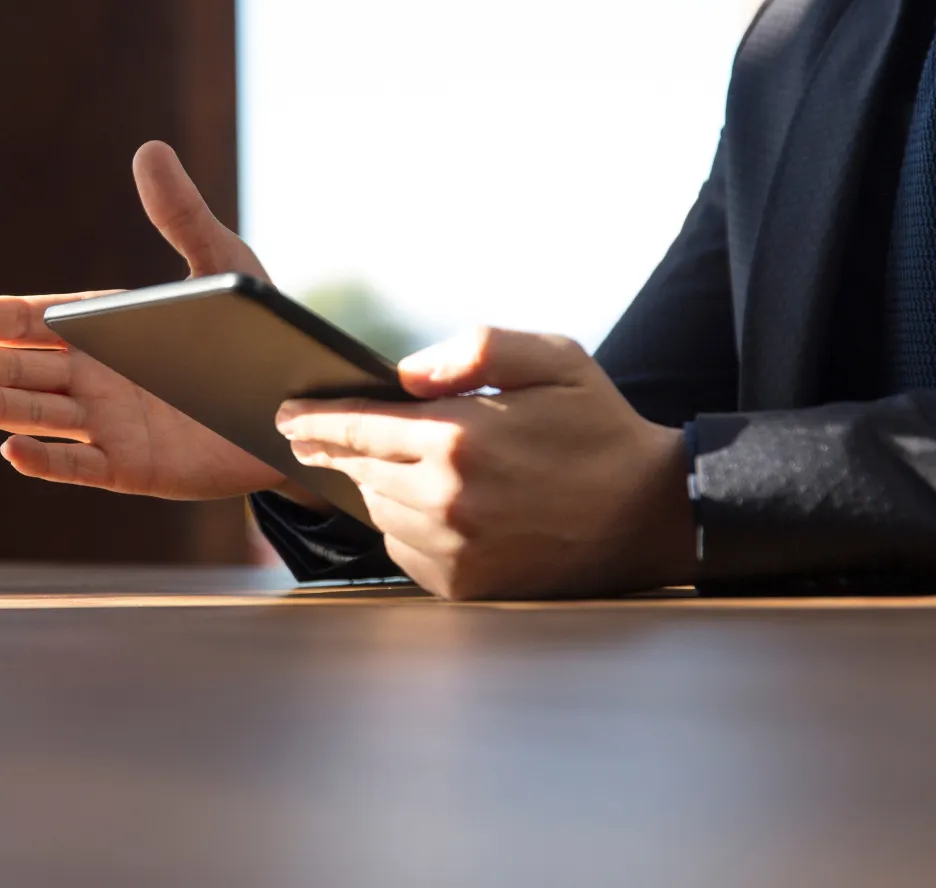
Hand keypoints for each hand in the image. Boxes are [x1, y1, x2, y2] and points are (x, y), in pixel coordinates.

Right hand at [0, 141, 286, 499]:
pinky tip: (11, 450)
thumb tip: (149, 150)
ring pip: (42, 416)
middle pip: (26, 369)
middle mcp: (96, 376)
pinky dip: (48, 461)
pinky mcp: (132, 467)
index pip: (37, 321)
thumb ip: (182, 216)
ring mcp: (109, 424)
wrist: (300, 409)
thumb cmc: (256, 332)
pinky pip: (82, 466)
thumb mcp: (223, 267)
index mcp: (104, 327)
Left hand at [276, 328, 695, 599]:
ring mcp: (454, 548)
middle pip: (360, 470)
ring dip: (375, 487)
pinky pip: (404, 550)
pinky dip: (404, 526)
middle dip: (339, 451)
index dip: (315, 420)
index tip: (284, 416)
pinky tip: (429, 506)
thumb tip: (403, 374)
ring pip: (379, 510)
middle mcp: (447, 498)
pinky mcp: (464, 586)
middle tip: (315, 437)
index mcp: (460, 438)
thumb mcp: (551, 359)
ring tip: (390, 466)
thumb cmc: (597, 428)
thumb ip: (473, 350)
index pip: (358, 427)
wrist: (651, 515)